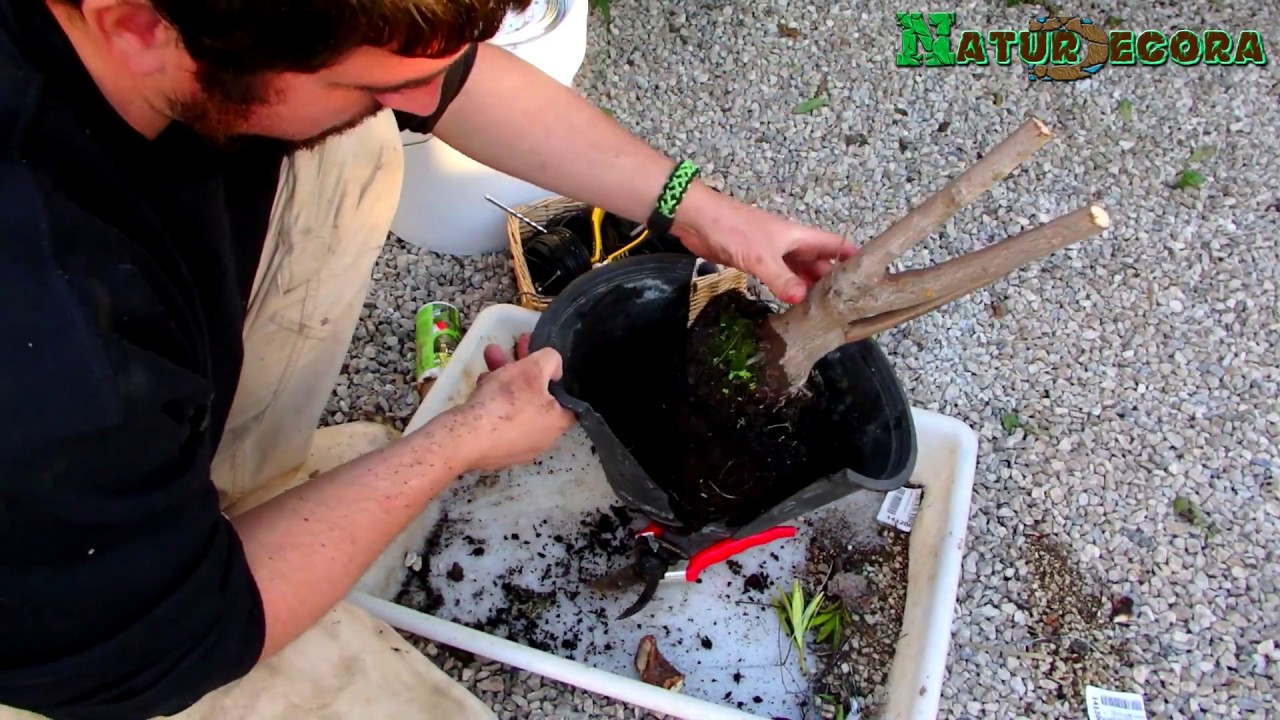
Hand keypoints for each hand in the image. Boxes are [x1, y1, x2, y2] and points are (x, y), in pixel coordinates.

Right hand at [443, 335, 574, 471]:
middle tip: (514, 349)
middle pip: (536, 396)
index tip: (542, 359)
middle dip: (522, 368)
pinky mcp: (494, 448)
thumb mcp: (533, 369)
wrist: (466, 437)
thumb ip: (551, 360)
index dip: (556, 373)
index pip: (567, 397)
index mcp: (558, 423)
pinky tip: (481, 383)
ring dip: (504, 377)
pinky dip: (493, 398)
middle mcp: (542, 438)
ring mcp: (517, 446)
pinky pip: (499, 418)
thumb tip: (555, 366)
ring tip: (490, 355)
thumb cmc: (507, 402)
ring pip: (515, 404)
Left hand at [672, 185, 856, 303]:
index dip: (855, 258)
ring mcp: (776, 254)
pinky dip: (790, 290)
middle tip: (848, 308)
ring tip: (826, 313)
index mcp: (801, 237)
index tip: (872, 280)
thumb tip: (802, 299)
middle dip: (835, 282)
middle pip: (822, 263)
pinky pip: (783, 278)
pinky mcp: (759, 263)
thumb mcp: (760, 256)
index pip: (837, 245)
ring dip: (812, 289)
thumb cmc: (733, 229)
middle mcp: (793, 245)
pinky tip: (795, 307)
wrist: (699, 220)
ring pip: (802, 272)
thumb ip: (781, 278)